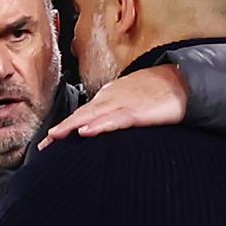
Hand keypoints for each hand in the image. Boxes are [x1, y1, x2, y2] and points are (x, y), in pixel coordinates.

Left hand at [38, 64, 188, 149]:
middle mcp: (111, 99)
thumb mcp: (132, 101)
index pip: (82, 114)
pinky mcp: (137, 112)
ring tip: (56, 136)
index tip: (49, 140)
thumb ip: (116, 113)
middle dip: (61, 129)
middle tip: (44, 144)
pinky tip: (86, 132)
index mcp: (109, 98)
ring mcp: (123, 104)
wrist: (182, 81)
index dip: (65, 127)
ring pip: (93, 116)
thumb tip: (101, 127)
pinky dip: (99, 126)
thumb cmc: (158, 92)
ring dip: (72, 126)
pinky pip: (115, 120)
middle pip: (81, 115)